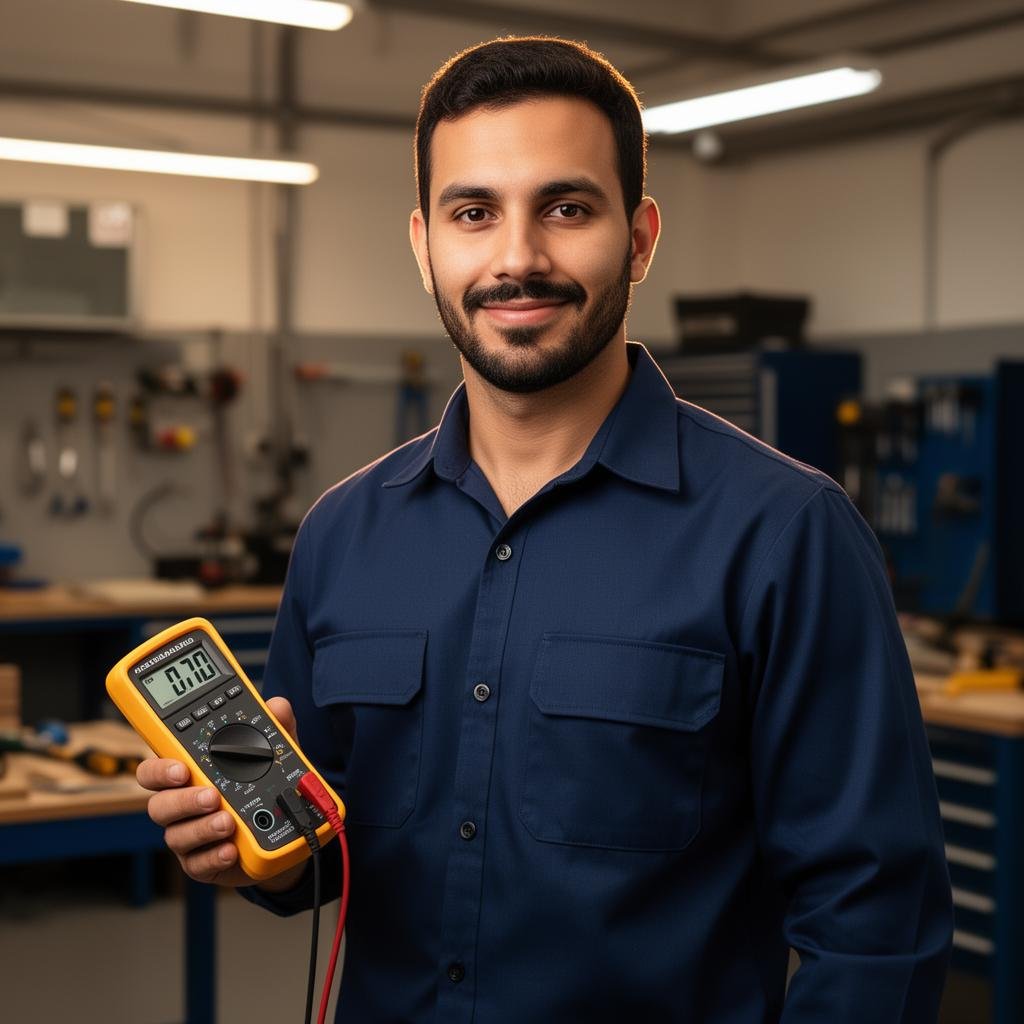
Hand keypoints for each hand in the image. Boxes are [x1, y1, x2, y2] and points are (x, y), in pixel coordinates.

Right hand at [136, 696, 305, 891]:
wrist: (284, 830)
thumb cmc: (263, 784)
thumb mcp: (274, 752)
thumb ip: (273, 728)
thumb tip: (277, 706)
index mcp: (190, 774)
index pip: (156, 769)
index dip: (159, 769)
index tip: (180, 768)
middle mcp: (182, 805)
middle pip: (159, 805)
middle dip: (183, 800)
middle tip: (211, 795)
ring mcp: (191, 835)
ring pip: (177, 835)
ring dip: (201, 828)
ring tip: (227, 822)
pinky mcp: (204, 863)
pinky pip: (198, 864)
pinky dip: (213, 857)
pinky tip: (230, 849)